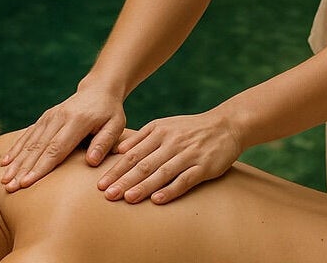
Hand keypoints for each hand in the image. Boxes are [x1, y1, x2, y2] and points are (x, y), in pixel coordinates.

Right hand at [0, 82, 125, 191]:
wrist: (98, 89)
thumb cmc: (110, 112)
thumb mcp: (116, 125)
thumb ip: (104, 142)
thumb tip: (91, 162)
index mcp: (77, 121)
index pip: (56, 148)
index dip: (41, 167)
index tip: (27, 183)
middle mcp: (59, 118)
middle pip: (38, 147)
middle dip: (23, 169)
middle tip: (10, 188)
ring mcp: (49, 117)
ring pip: (30, 142)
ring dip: (16, 161)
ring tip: (4, 180)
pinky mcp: (44, 118)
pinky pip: (28, 134)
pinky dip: (16, 148)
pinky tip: (5, 162)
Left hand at [96, 109, 241, 204]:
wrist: (226, 126)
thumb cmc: (190, 129)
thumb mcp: (165, 126)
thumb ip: (142, 137)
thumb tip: (119, 151)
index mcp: (159, 132)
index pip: (133, 154)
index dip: (116, 169)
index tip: (100, 184)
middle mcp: (171, 143)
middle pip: (144, 164)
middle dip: (124, 180)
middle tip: (108, 195)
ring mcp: (188, 155)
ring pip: (161, 172)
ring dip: (144, 186)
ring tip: (128, 198)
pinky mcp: (203, 167)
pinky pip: (185, 180)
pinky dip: (171, 190)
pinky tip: (158, 200)